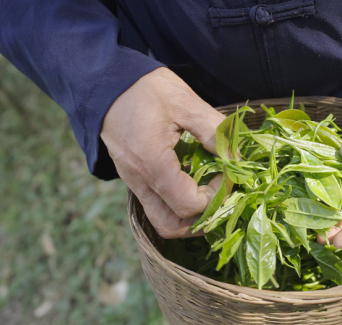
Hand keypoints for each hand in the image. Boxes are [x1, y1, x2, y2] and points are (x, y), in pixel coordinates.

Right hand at [101, 67, 224, 237]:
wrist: (105, 81)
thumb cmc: (145, 88)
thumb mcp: (185, 102)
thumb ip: (213, 131)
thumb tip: (237, 158)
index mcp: (152, 163)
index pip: (189, 204)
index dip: (216, 196)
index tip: (228, 174)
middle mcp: (139, 181)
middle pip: (172, 226)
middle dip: (203, 218)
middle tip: (222, 195)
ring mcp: (133, 182)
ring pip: (162, 220)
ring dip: (189, 216)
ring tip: (210, 193)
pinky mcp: (132, 178)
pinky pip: (156, 204)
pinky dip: (177, 202)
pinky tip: (193, 181)